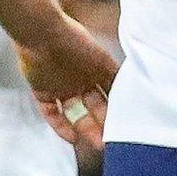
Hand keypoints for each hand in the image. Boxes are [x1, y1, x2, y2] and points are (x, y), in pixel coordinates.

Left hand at [18, 14, 117, 148]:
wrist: (41, 31)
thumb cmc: (73, 39)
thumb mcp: (101, 59)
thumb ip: (115, 75)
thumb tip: (135, 87)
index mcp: (96, 68)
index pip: (110, 94)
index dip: (117, 110)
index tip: (126, 126)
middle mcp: (80, 79)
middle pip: (93, 107)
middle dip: (103, 124)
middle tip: (112, 141)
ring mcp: (60, 86)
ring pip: (74, 113)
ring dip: (85, 128)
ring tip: (97, 143)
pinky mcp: (42, 91)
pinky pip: (52, 113)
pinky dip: (60, 126)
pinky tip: (73, 138)